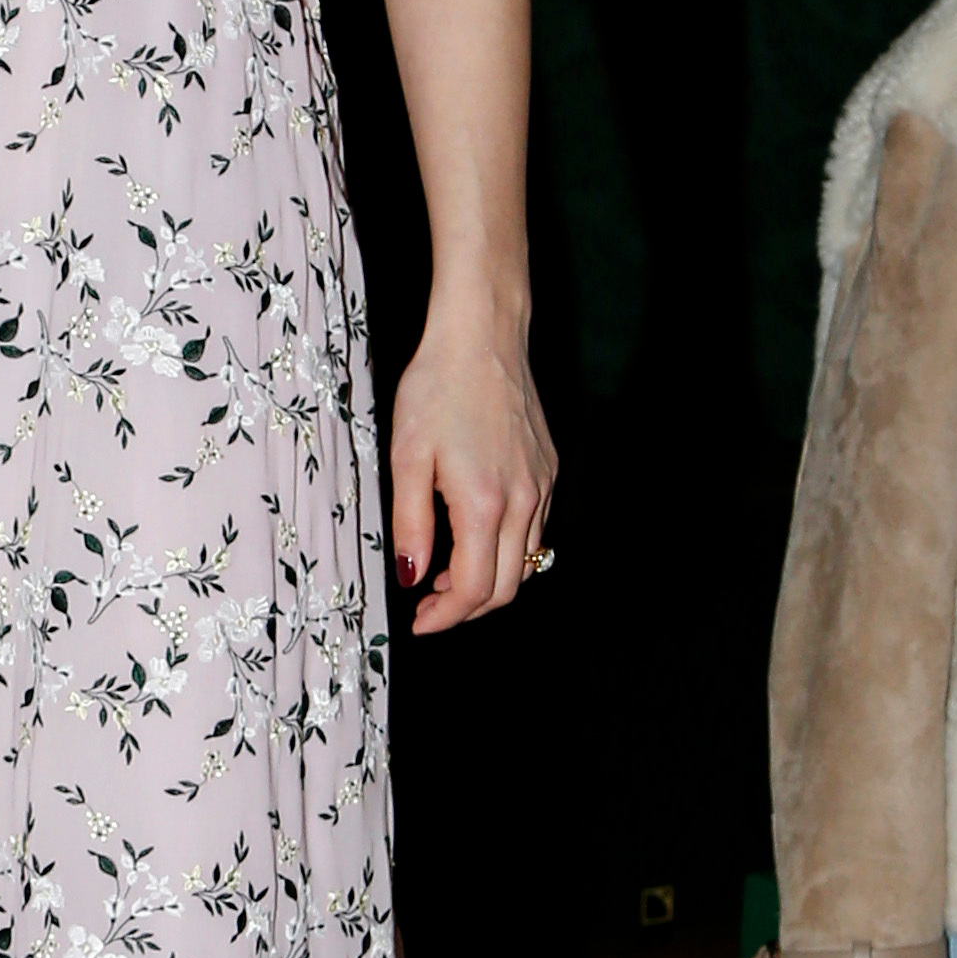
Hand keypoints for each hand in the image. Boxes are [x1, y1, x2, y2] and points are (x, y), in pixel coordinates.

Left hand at [387, 306, 557, 633]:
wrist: (482, 335)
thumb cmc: (438, 387)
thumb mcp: (407, 457)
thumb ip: (411, 524)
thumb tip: (411, 576)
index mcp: (485, 503)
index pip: (475, 588)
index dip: (446, 617)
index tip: (419, 622)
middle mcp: (524, 501)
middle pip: (507, 587)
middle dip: (467, 608)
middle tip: (428, 606)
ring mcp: (542, 485)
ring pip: (525, 561)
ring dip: (487, 579)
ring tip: (444, 571)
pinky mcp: (548, 469)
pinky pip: (533, 529)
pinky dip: (505, 548)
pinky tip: (472, 534)